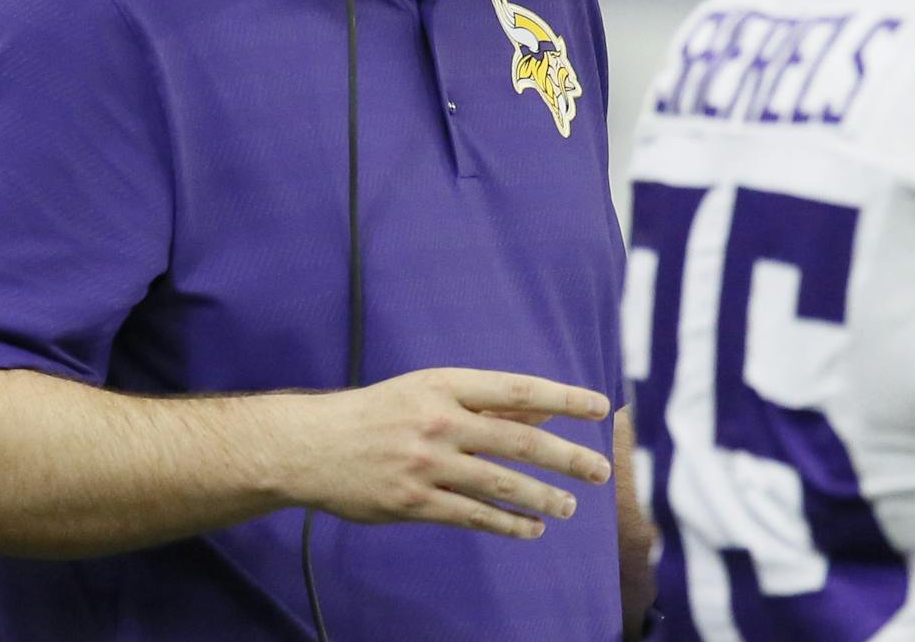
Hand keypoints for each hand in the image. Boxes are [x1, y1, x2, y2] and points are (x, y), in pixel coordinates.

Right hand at [291, 367, 611, 538]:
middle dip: (567, 456)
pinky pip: (474, 516)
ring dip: (543, 498)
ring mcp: (427, 464)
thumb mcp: (428, 392)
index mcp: (443, 385)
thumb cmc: (378, 413)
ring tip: (570, 507)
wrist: (313, 445)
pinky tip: (531, 529)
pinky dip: (508, 524)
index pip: (517, 389)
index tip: (599, 406)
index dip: (563, 397)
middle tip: (601, 468)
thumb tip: (545, 409)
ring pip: (502, 483)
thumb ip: (485, 403)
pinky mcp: (415, 502)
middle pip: (519, 439)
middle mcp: (439, 421)